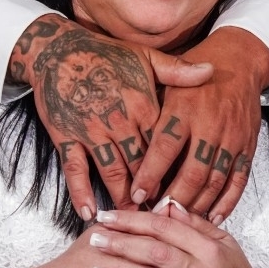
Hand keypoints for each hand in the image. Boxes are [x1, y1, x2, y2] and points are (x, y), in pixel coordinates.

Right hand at [9, 14, 212, 216]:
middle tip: (162, 215)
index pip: (165, 147)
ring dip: (123, 197)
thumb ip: (178, 70)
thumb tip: (210, 70)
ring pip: (112, 172)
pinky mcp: (66, 137)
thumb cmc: (105, 54)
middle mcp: (119, 121)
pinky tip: (88, 212)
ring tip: (133, 217)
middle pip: (141, 165)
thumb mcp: (145, 56)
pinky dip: (80, 193)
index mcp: (142, 105)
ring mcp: (91, 131)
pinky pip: (74, 170)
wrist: (58, 50)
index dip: (174, 171)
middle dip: (152, 192)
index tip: (184, 191)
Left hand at [131, 27, 268, 218]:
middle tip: (156, 218)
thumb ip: (151, 112)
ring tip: (178, 224)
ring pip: (214, 181)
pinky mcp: (247, 147)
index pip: (165, 147)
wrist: (239, 62)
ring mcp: (232, 138)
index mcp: (184, 109)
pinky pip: (238, 180)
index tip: (137, 195)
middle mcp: (210, 126)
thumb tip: (128, 143)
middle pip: (191, 171)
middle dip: (172, 199)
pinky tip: (212, 218)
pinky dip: (227, 203)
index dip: (150, 174)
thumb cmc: (193, 79)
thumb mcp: (167, 83)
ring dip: (196, 206)